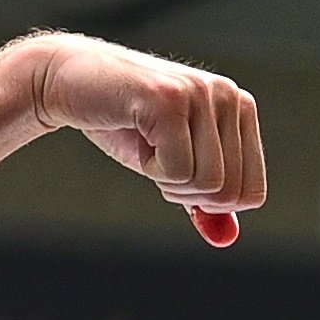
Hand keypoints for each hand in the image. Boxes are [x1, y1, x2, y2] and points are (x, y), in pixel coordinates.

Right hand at [17, 34, 265, 245]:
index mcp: (240, 109)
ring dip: (167, 181)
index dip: (211, 204)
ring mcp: (200, 94)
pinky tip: (136, 135)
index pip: (252, 192)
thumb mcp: (172, 167)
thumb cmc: (124, 125)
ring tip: (147, 144)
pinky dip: (151, 169)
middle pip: (231, 193)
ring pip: (208, 184)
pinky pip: (179, 171)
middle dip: (188, 195)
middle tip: (158, 162)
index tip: (179, 175)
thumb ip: (203, 199)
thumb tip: (228, 238)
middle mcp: (229, 95)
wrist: (67, 81)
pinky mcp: (169, 100)